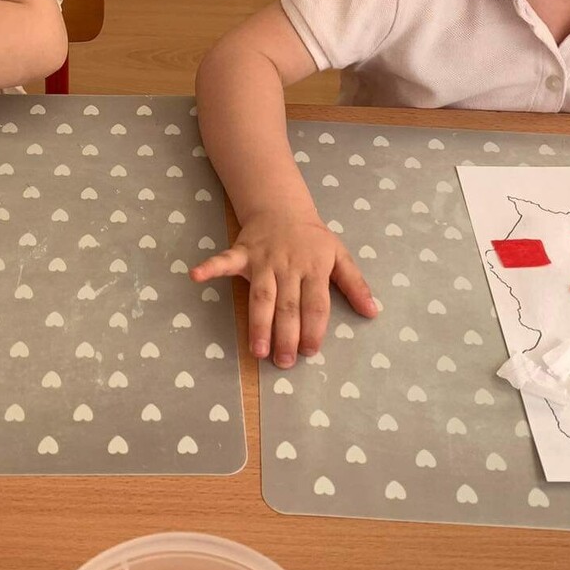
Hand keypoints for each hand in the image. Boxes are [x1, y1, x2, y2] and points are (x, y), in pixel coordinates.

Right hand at [190, 210, 377, 367]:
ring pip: (262, 296)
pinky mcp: (243, 252)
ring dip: (259, 323)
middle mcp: (289, 267)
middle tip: (285, 363)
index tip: (310, 352)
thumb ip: (354, 284)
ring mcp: (264, 260)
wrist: (283, 206)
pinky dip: (210, 267)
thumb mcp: (339, 256)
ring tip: (258, 350)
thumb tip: (373, 312)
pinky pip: (226, 261)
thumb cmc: (312, 238)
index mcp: (314, 269)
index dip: (314, 330)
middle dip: (287, 336)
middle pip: (288, 306)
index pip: (316, 305)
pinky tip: (196, 276)